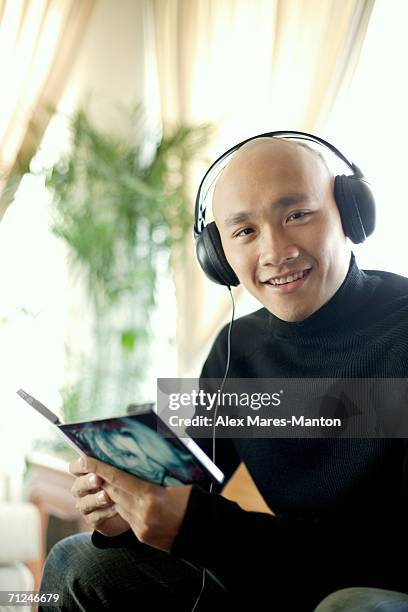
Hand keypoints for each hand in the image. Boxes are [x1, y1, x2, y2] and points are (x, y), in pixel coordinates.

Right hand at [69, 458, 129, 536]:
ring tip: (107, 496)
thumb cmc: (122, 483)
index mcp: (85, 474)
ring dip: (96, 499)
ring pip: (85, 503)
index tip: (85, 461)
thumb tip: (120, 450)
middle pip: (79, 485)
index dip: (78, 465)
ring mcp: (85, 506)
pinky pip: (95, 517)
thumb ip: (113, 464)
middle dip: (88, 482)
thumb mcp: (118, 472)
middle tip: (98, 478)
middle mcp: (81, 490)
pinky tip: (116, 508)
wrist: (128, 509)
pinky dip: (105, 512)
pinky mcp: (93, 520)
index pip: (75, 468)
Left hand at [75, 456, 191, 551]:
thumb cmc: (195, 503)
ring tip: (101, 479)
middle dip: (99, 478)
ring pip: (118, 505)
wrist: (205, 533)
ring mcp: (141, 528)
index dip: (100, 468)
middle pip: (113, 492)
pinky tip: (122, 498)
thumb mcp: (177, 484)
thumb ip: (156, 477)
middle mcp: (141, 514)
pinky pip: (128, 518)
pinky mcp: (143, 537)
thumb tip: (144, 463)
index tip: (85, 459)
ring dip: (109, 492)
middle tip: (87, 466)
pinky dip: (123, 506)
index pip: (118, 479)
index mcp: (151, 498)